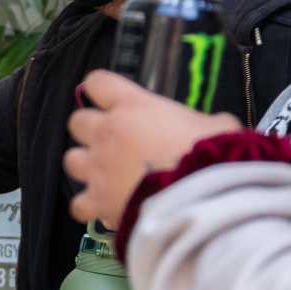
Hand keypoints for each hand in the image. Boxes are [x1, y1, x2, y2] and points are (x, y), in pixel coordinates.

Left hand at [64, 71, 240, 226]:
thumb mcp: (218, 126)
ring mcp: (98, 168)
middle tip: (114, 140)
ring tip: (107, 174)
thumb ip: (199, 121)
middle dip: (92, 129)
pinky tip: (105, 206)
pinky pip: (78, 203)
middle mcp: (108, 134)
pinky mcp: (96, 201)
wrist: (203, 202)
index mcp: (134, 107)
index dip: (102, 89)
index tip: (108, 97)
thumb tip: (209, 127)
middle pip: (78, 121)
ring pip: (71, 159)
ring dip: (87, 165)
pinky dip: (89, 206)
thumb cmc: (214, 158)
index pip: (98, 83)